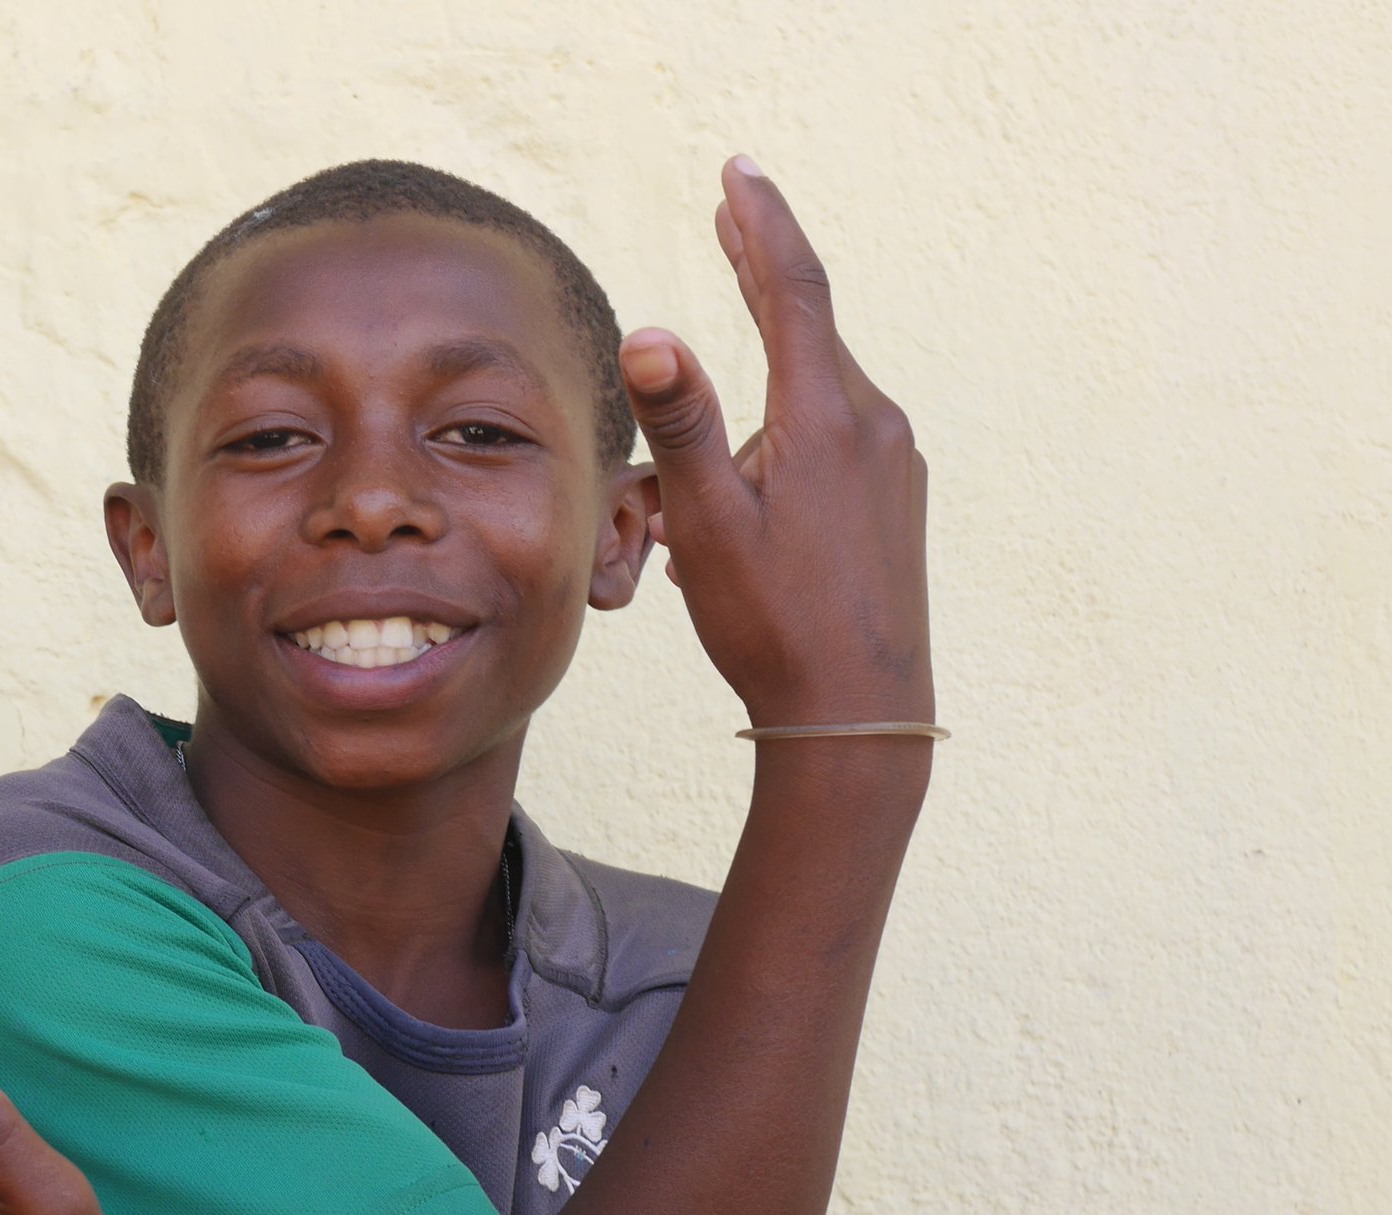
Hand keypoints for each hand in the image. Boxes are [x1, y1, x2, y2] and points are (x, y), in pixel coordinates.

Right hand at [622, 157, 932, 730]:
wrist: (860, 713)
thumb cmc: (776, 625)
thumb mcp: (712, 525)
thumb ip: (681, 425)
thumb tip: (648, 336)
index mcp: (825, 419)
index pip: (793, 288)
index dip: (761, 222)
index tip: (738, 171)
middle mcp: (872, 425)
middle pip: (808, 328)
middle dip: (762, 273)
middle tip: (730, 212)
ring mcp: (892, 464)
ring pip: (814, 394)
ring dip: (764, 379)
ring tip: (713, 433)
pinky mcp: (895, 500)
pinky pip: (833, 440)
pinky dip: (785, 433)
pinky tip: (751, 490)